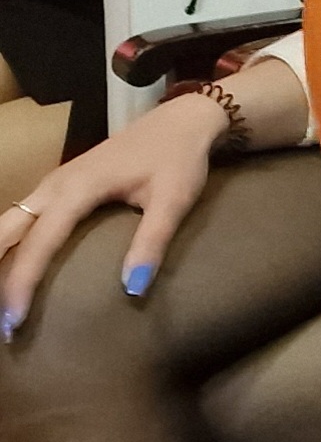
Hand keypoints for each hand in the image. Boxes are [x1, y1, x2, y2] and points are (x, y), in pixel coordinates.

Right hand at [0, 84, 239, 337]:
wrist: (181, 120)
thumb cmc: (179, 158)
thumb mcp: (174, 199)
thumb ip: (152, 241)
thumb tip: (132, 289)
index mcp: (78, 188)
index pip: (39, 244)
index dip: (22, 284)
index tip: (13, 321)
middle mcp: (54, 185)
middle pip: (6, 232)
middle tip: (0, 318)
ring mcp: (53, 183)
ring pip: (8, 223)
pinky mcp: (58, 185)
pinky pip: (21, 217)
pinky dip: (9, 244)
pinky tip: (10, 268)